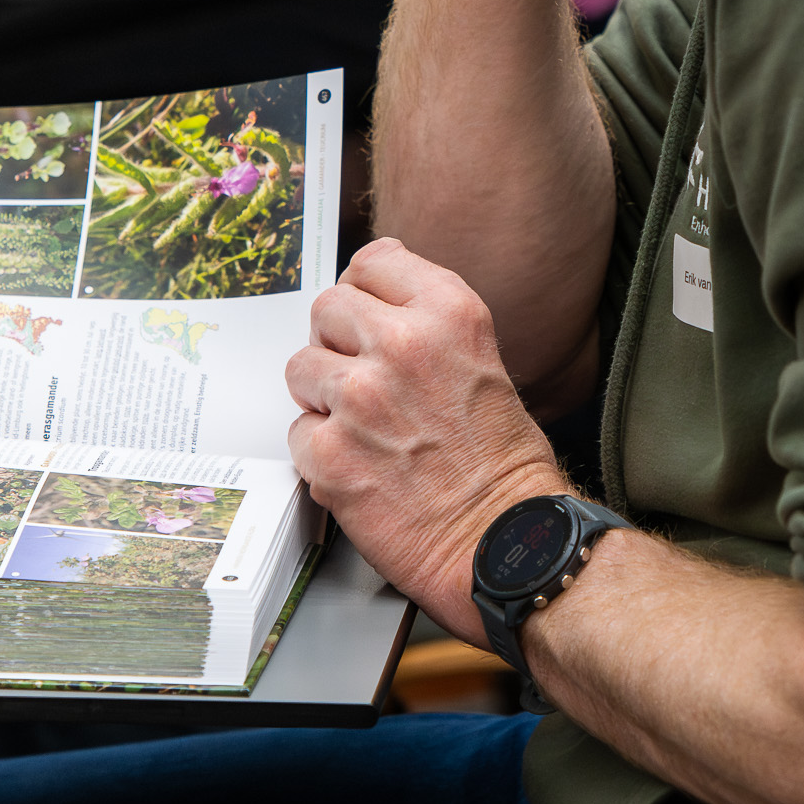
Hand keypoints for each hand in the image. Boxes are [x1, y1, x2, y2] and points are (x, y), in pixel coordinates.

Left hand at [286, 238, 567, 634]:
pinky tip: (361, 467)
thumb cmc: (502, 464)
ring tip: (364, 429)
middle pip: (327, 307)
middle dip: (338, 342)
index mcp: (448, 312)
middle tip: (363, 380)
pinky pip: (298, 432)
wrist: (505, 542)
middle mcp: (402, 344)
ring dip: (323, 398)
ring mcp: (361, 398)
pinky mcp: (330, 453)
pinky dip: (320, 453)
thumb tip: (370, 294)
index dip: (366, 294)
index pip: (372, 262)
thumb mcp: (481, 359)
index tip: (368, 316)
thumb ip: (426, 320)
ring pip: (301, 367)